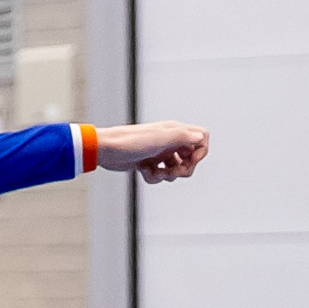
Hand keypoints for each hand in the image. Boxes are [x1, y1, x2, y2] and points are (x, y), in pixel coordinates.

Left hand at [93, 121, 208, 182]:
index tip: (190, 162)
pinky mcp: (149, 162)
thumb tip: (201, 137)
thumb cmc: (131, 142)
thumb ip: (182, 136)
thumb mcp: (160, 138)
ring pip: (175, 169)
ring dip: (166, 175)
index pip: (202, 139)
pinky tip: (143, 170)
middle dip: (183, 170)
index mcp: (175, 131)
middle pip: (191, 159)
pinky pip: (160, 175)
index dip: (201, 153)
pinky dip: (154, 177)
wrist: (106, 150)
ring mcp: (160, 152)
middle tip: (170, 172)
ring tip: (153, 171)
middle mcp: (170, 140)